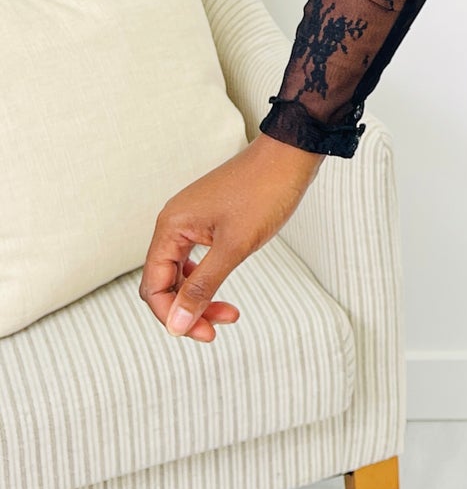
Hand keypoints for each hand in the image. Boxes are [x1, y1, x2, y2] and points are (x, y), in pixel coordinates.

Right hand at [140, 133, 325, 339]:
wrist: (291, 154)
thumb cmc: (264, 193)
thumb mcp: (234, 247)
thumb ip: (202, 287)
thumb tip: (177, 325)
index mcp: (171, 227)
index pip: (153, 286)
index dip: (171, 315)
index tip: (203, 334)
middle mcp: (174, 223)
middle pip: (166, 282)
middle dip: (189, 309)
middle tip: (219, 328)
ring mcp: (191, 221)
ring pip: (184, 272)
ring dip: (201, 296)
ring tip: (230, 314)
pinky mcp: (209, 220)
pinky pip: (198, 258)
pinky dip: (209, 278)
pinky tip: (224, 290)